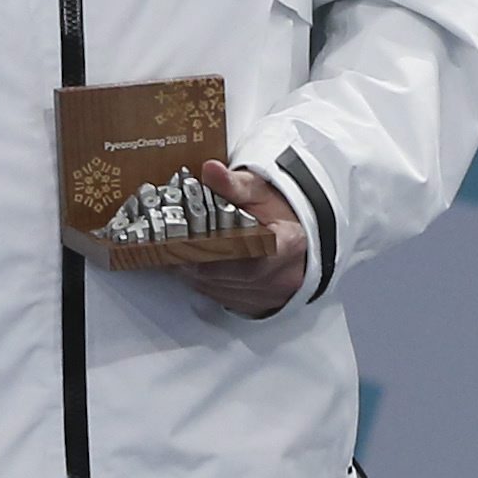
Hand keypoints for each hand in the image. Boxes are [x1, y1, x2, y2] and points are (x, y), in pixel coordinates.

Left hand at [183, 160, 310, 318]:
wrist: (303, 234)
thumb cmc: (282, 212)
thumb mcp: (260, 191)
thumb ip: (234, 184)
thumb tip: (211, 171)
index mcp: (286, 245)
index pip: (244, 256)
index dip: (211, 249)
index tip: (186, 239)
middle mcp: (282, 277)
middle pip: (227, 276)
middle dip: (196, 260)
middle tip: (173, 245)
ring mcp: (272, 296)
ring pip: (222, 291)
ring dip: (198, 275)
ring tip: (184, 253)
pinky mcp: (261, 306)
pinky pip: (226, 299)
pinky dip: (210, 285)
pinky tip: (202, 267)